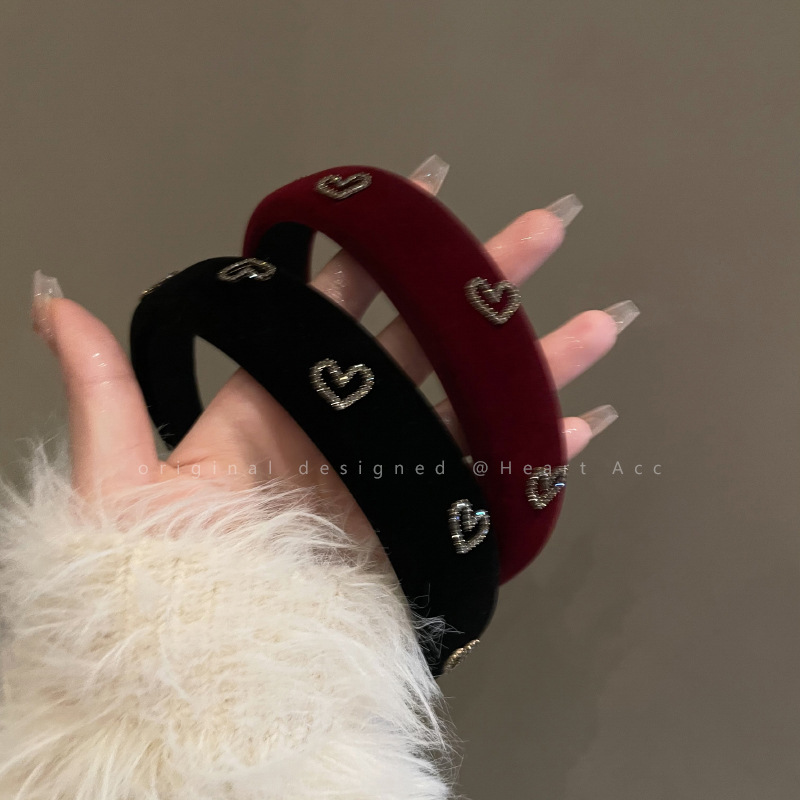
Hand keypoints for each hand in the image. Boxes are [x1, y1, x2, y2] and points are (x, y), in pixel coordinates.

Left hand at [31, 156, 637, 545]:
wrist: (201, 666)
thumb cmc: (158, 579)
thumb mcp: (120, 480)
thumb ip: (103, 388)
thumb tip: (53, 300)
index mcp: (280, 405)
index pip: (338, 310)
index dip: (379, 255)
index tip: (420, 202)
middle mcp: (343, 430)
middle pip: (427, 344)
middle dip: (484, 289)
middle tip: (539, 234)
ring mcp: (387, 475)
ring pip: (472, 406)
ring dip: (532, 366)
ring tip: (592, 325)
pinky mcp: (416, 524)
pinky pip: (487, 483)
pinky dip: (534, 458)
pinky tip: (577, 427)